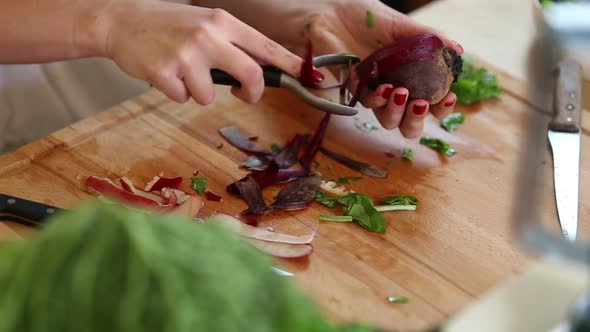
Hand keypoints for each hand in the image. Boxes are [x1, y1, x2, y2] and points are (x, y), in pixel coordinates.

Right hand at [99, 1, 306, 104]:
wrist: (121, 21)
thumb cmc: (169, 25)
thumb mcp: (205, 23)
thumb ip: (232, 44)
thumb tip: (263, 72)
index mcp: (223, 22)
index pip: (266, 47)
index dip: (290, 65)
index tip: (308, 78)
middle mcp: (208, 35)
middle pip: (251, 75)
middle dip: (252, 93)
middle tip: (244, 94)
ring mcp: (186, 54)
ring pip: (210, 95)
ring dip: (199, 92)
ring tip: (182, 72)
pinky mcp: (165, 72)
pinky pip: (184, 98)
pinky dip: (177, 93)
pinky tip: (165, 74)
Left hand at [292, 0, 463, 137]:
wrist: (334, 12)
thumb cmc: (369, 19)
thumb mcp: (402, 25)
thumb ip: (429, 37)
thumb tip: (458, 50)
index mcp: (411, 77)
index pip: (432, 102)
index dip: (442, 107)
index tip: (449, 97)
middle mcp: (394, 90)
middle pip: (408, 123)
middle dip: (417, 120)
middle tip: (420, 104)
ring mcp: (373, 92)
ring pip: (387, 120)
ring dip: (397, 112)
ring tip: (400, 92)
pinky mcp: (351, 90)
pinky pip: (365, 103)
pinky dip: (376, 98)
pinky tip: (383, 87)